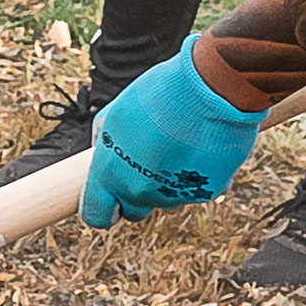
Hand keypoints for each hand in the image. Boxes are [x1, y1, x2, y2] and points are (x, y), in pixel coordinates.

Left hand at [81, 43, 272, 225]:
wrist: (209, 89)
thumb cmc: (160, 94)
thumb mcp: (116, 111)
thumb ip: (104, 139)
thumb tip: (98, 150)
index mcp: (110, 174)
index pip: (97, 215)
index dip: (103, 208)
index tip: (111, 198)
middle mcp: (138, 191)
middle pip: (134, 211)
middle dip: (137, 194)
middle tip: (148, 163)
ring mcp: (172, 196)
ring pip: (166, 201)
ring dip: (167, 183)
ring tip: (177, 147)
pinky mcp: (204, 193)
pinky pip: (196, 191)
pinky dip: (196, 177)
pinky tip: (200, 148)